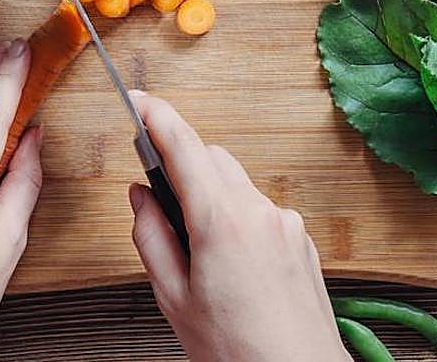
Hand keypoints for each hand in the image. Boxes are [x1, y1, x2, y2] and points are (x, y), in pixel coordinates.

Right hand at [127, 91, 349, 361]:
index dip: (155, 115)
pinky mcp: (301, 239)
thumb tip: (141, 196)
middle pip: (212, 158)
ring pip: (237, 183)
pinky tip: (231, 265)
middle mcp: (259, 210)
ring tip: (199, 253)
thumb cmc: (239, 351)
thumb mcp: (173, 298)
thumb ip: (150, 237)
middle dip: (183, 167)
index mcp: (222, 221)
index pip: (182, 145)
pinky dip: (238, 219)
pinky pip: (259, 209)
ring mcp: (285, 223)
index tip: (136, 100)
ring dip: (211, 196)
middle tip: (160, 204)